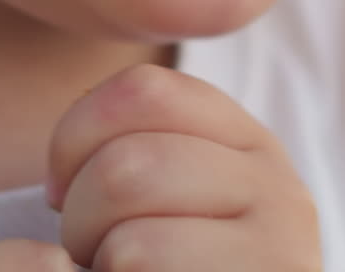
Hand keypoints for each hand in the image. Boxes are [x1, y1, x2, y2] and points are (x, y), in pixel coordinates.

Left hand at [48, 63, 322, 270]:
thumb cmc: (170, 263)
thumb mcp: (169, 196)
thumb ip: (135, 148)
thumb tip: (63, 177)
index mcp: (249, 141)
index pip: (144, 91)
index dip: (75, 136)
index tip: (62, 191)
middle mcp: (281, 190)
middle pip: (126, 169)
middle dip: (78, 221)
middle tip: (92, 259)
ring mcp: (280, 256)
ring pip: (131, 244)